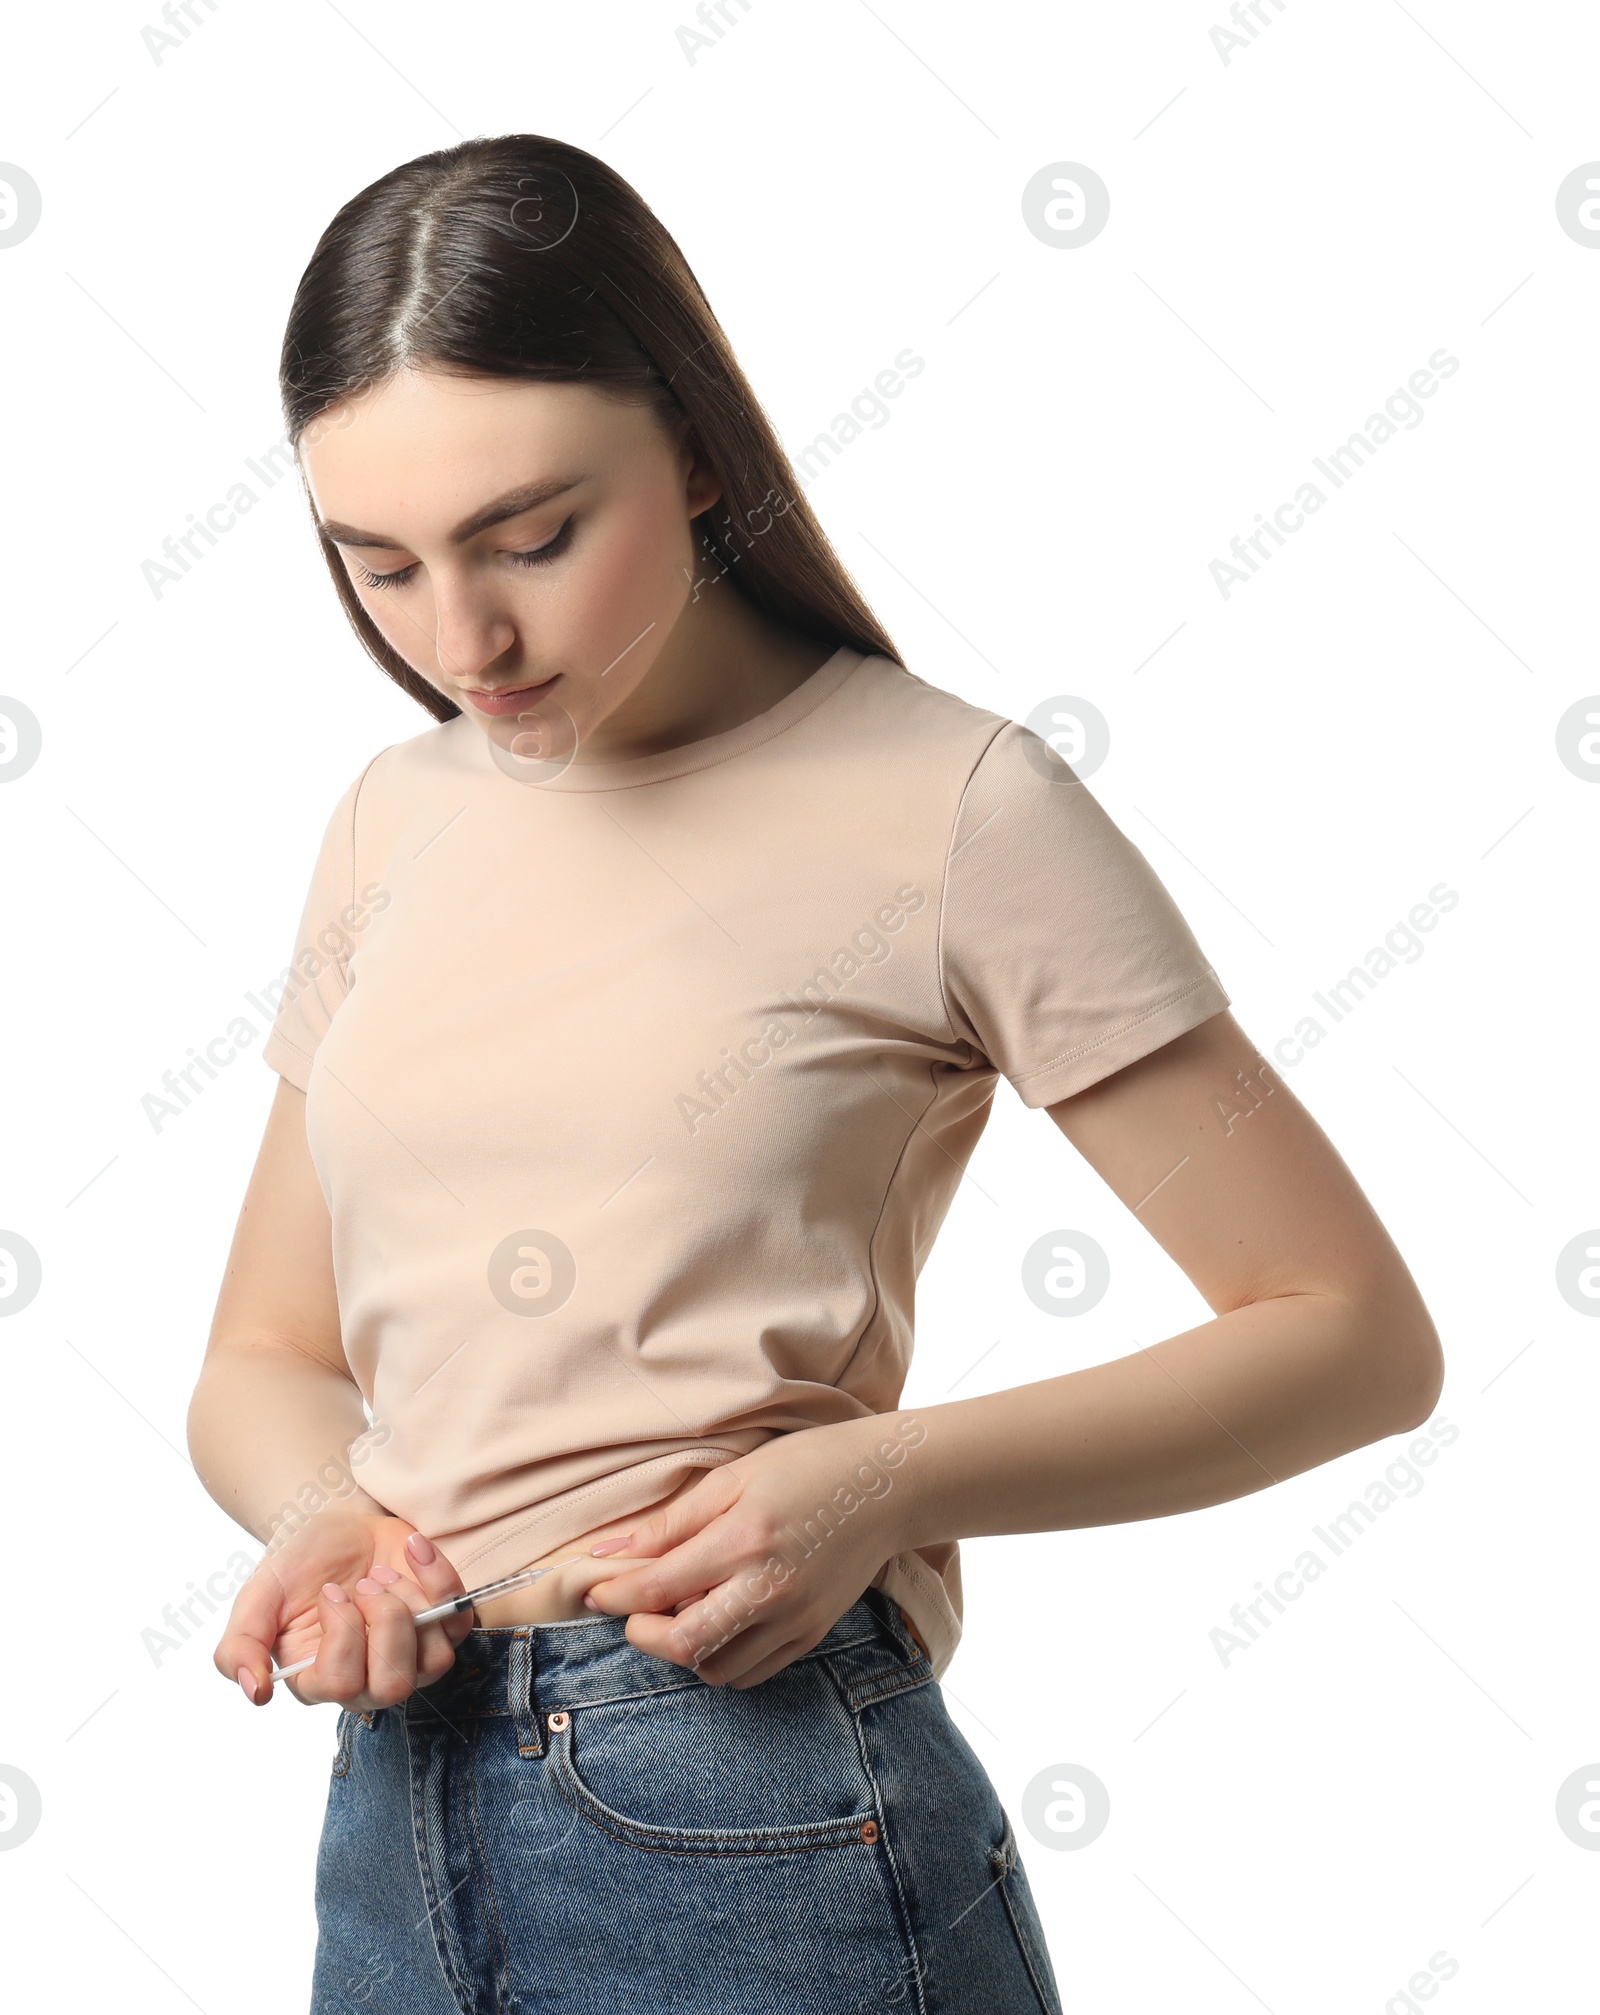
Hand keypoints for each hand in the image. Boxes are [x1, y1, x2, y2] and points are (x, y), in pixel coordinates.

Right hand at [215, 1511, 473, 1709]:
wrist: (335, 1524)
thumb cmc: (296, 1565)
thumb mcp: (256, 1599)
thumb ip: (239, 1647)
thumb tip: (255, 1692)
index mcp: (319, 1681)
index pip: (340, 1686)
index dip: (341, 1635)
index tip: (329, 1592)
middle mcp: (369, 1679)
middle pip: (394, 1685)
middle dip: (383, 1622)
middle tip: (363, 1583)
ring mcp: (411, 1653)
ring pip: (435, 1660)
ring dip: (411, 1603)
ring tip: (380, 1573)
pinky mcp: (442, 1623)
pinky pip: (460, 1619)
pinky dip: (441, 1578)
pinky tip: (412, 1548)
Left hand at [579, 1416, 922, 1688]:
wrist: (888, 1487)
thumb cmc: (808, 1467)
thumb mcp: (734, 1477)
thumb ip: (671, 1521)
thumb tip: (609, 1552)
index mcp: (744, 1539)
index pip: (658, 1587)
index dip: (615, 1594)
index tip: (596, 1589)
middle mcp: (769, 1587)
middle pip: (683, 1644)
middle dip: (643, 1634)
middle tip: (633, 1611)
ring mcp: (794, 1618)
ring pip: (716, 1669)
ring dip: (684, 1651)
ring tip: (679, 1614)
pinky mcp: (812, 1634)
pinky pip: (753, 1672)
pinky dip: (722, 1660)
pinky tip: (717, 1624)